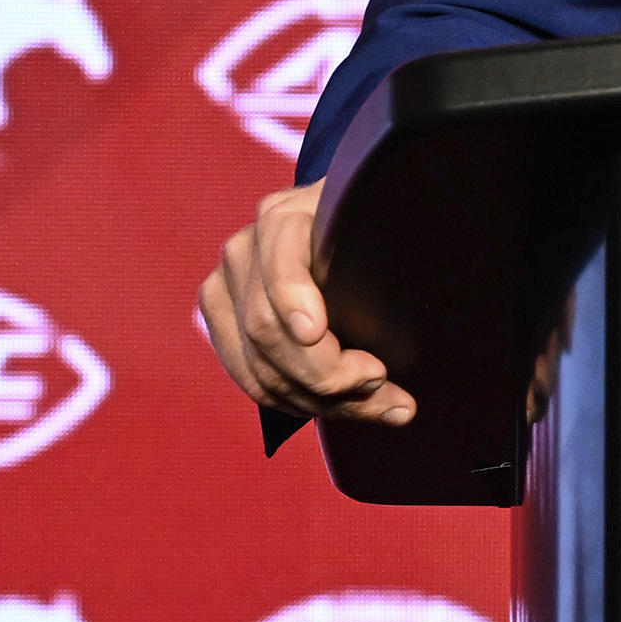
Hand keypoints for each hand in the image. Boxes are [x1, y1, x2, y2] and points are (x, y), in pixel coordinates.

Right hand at [199, 181, 414, 425]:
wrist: (337, 240)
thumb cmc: (368, 234)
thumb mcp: (379, 230)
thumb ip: (384, 252)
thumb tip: (398, 288)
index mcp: (285, 215)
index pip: (278, 261)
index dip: (292, 297)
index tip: (317, 331)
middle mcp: (246, 248)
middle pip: (266, 329)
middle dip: (325, 371)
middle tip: (380, 379)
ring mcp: (227, 288)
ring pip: (259, 367)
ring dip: (321, 399)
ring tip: (380, 402)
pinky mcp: (223, 326)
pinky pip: (250, 382)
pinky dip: (298, 403)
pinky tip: (340, 406)